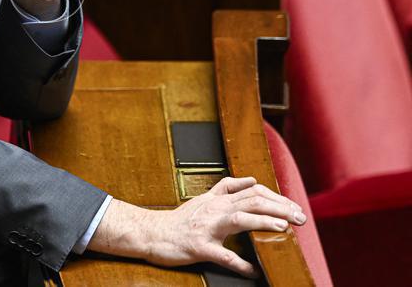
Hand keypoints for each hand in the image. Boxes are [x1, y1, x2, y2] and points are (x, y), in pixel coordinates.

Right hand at [88, 176, 306, 277]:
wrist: (151, 233)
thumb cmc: (178, 221)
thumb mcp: (203, 199)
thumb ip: (225, 189)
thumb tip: (250, 180)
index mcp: (217, 199)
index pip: (252, 190)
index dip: (275, 196)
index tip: (292, 205)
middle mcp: (214, 209)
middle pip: (251, 201)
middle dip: (279, 207)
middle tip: (300, 217)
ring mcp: (207, 228)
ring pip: (240, 219)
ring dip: (264, 222)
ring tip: (284, 227)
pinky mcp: (200, 247)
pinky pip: (224, 256)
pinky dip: (242, 264)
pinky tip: (254, 270)